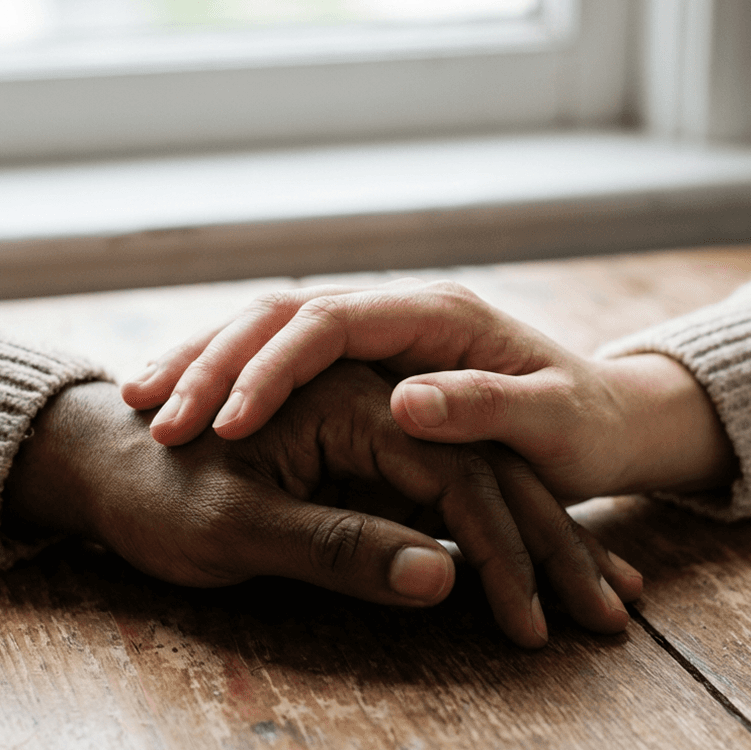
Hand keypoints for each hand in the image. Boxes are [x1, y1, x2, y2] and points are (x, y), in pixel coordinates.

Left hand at [7, 364, 641, 647]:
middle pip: (489, 478)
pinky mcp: (366, 463)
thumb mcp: (239, 531)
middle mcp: (375, 406)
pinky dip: (494, 546)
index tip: (536, 618)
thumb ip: (340, 546)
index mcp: (349, 402)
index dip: (504, 548)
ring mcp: (374, 433)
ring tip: (603, 598)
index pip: (458, 476)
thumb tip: (443, 577)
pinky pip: (449, 502)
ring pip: (480, 490)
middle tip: (614, 607)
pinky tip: (531, 583)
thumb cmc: (157, 502)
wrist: (107, 476)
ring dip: (539, 548)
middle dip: (548, 545)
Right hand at [121, 280, 736, 502]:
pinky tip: (185, 408)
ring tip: (142, 408)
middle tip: (154, 416)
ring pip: (270, 334)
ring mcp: (382, 342)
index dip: (272, 367)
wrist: (608, 423)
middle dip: (214, 363)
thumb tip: (404, 404)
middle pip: (283, 318)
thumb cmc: (586, 431)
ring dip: (207, 367)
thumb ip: (486, 411)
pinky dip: (231, 384)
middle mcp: (400, 318)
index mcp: (439, 319)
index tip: (223, 424)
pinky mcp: (370, 372)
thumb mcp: (551, 427)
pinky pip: (281, 365)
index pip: (332, 323)